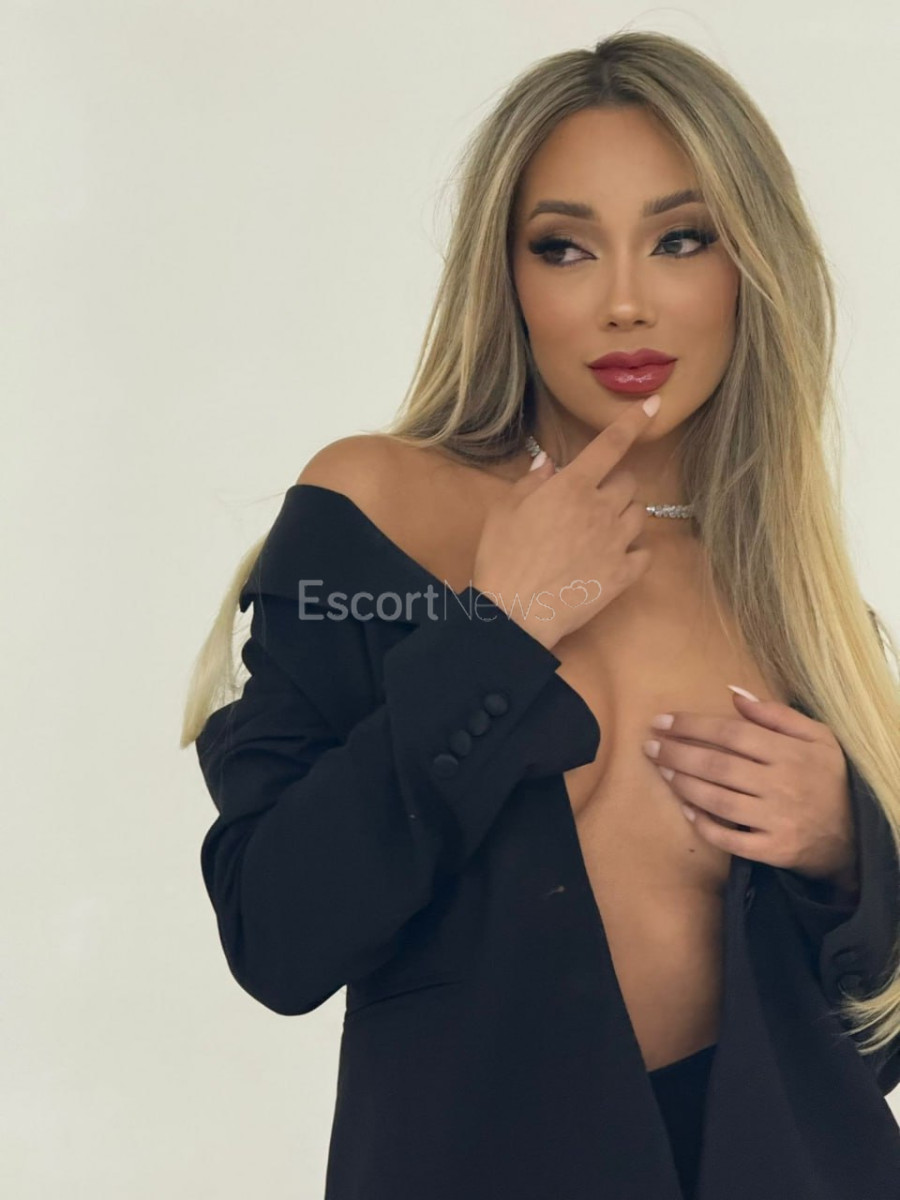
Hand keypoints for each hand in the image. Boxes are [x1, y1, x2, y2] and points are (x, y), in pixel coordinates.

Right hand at [472, 394, 661, 650]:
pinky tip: (615, 557)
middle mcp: (601, 510)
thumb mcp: (504, 510)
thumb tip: (549, 463)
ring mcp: (616, 543)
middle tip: (591, 500)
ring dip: (625, 515)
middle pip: (628, 483)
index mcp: (573, 487)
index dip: (633, 422)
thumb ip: (531, 482)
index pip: (610, 445)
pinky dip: (634, 552)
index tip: (652, 406)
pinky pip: (643, 555)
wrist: (514, 612)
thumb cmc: (502, 557)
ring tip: (602, 528)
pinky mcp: (622, 576)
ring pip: (639, 515)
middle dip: (614, 485)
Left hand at [643, 689, 858, 891]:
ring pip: (719, 801)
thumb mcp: (817, 737)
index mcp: (791, 753)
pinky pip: (730, 839)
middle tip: (649, 745)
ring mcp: (777, 820)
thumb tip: (734, 693)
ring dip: (684, 785)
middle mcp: (782, 785)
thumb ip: (776, 714)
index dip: (694, 725)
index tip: (663, 720)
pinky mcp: (773, 850)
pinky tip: (685, 809)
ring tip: (661, 770)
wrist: (852, 835)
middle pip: (719, 765)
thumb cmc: (826, 778)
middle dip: (678, 753)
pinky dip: (704, 825)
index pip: (733, 733)